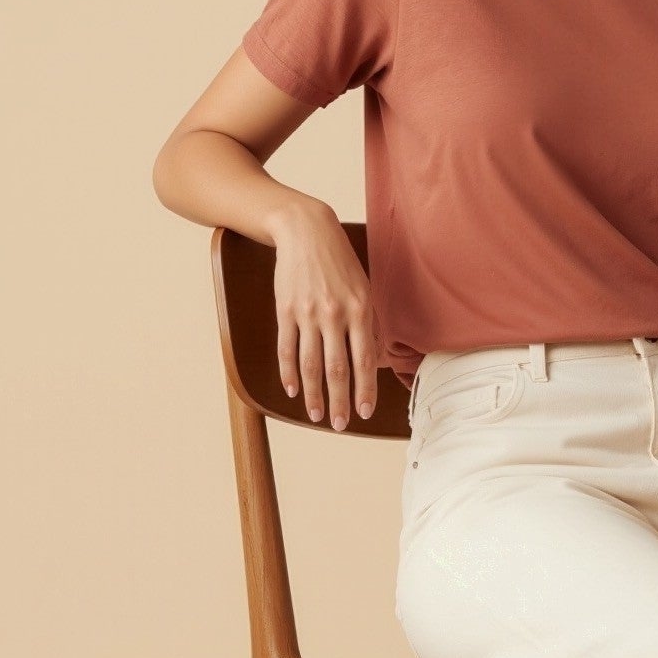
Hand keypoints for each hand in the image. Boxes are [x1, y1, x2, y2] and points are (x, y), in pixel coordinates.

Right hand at [271, 201, 379, 428]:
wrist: (307, 232)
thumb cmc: (341, 263)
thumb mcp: (365, 289)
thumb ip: (369, 324)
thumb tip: (372, 360)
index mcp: (360, 310)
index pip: (364, 360)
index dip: (364, 390)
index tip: (364, 413)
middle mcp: (335, 315)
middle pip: (337, 368)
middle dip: (340, 401)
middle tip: (340, 425)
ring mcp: (308, 314)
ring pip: (310, 364)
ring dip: (314, 394)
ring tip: (318, 416)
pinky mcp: (286, 310)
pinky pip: (287, 348)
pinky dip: (289, 373)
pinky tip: (293, 390)